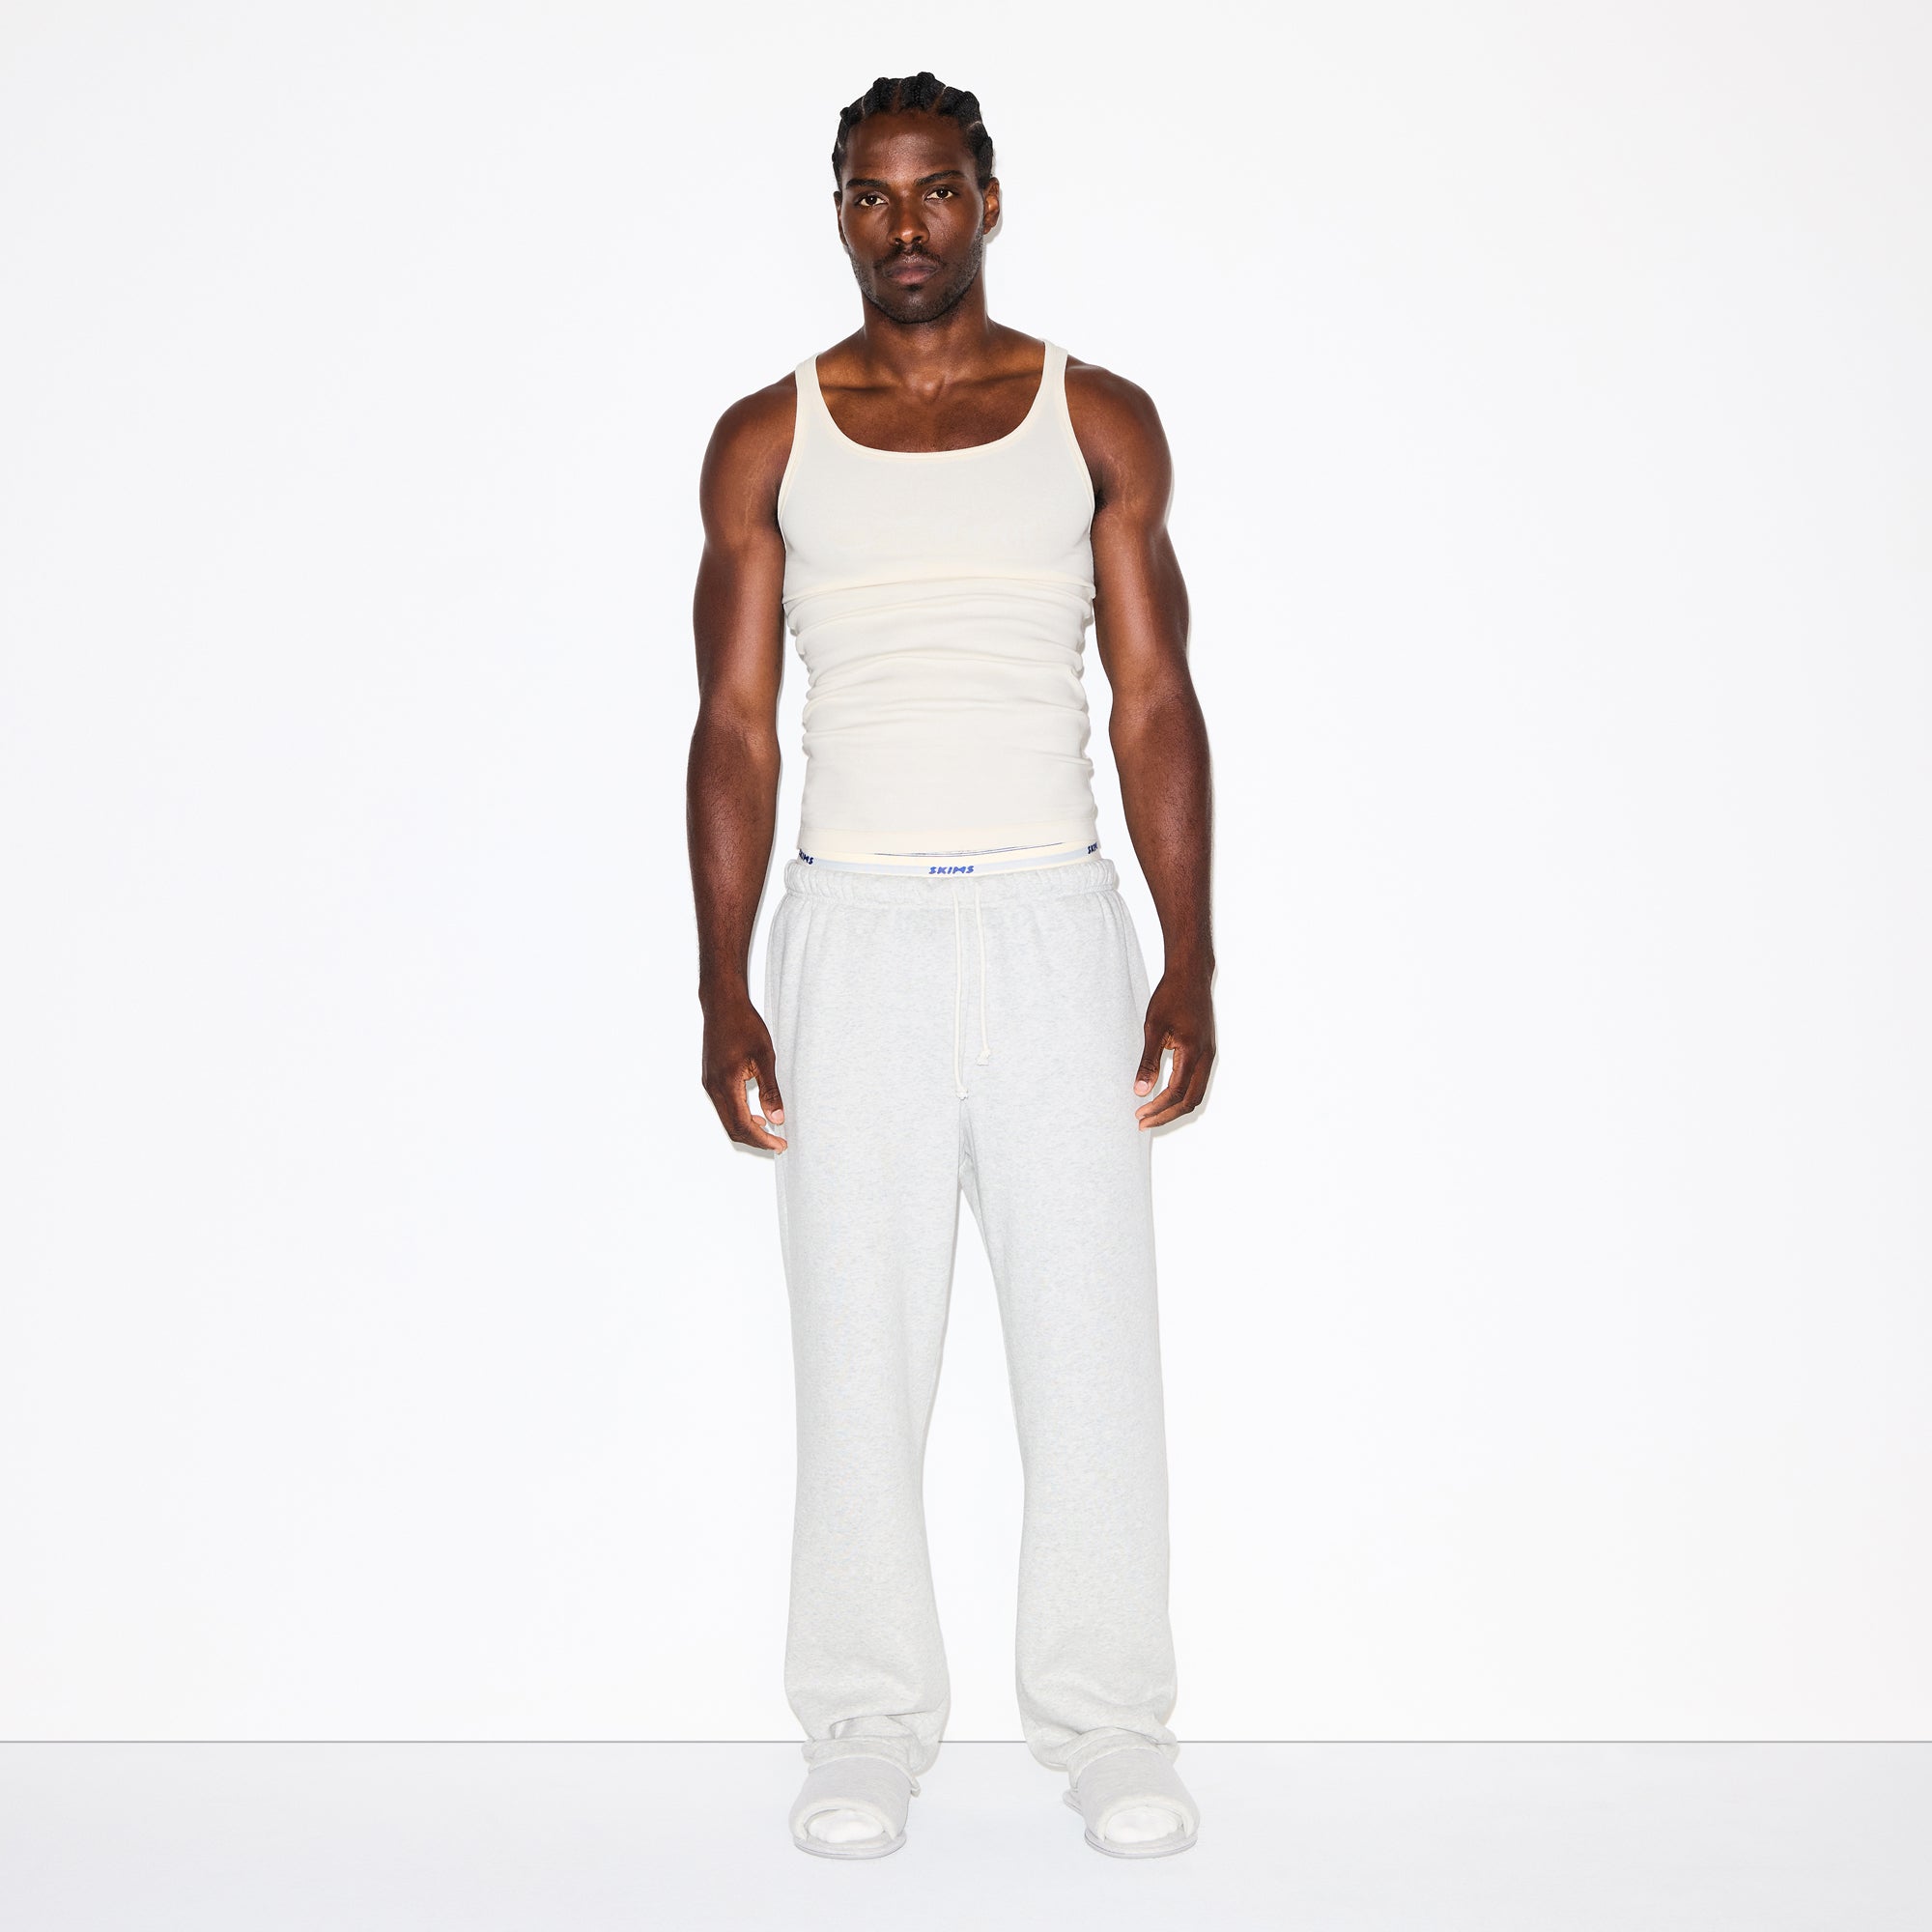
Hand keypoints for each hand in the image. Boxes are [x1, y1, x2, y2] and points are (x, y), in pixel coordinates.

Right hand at [701, 994, 787, 1150]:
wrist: (722, 1004)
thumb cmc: (744, 1024)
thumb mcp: (765, 1057)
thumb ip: (770, 1090)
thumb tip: (777, 1119)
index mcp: (726, 1084)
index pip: (743, 1125)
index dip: (762, 1140)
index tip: (780, 1145)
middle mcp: (713, 1087)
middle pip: (732, 1128)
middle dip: (755, 1139)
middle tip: (778, 1142)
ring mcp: (709, 1083)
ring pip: (727, 1119)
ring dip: (747, 1128)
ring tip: (770, 1130)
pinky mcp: (710, 1078)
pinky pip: (724, 1107)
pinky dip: (739, 1116)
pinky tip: (756, 1113)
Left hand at [1134, 973, 1214, 1129]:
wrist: (1191, 976)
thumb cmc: (1171, 997)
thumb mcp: (1153, 1029)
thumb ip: (1148, 1062)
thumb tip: (1140, 1091)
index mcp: (1193, 1053)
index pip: (1177, 1093)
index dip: (1158, 1108)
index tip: (1139, 1115)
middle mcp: (1206, 1057)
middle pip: (1190, 1100)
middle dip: (1167, 1115)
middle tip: (1143, 1122)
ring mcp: (1209, 1055)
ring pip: (1196, 1093)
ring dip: (1175, 1107)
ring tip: (1152, 1113)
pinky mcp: (1206, 1051)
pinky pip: (1198, 1082)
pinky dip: (1183, 1095)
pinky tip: (1165, 1095)